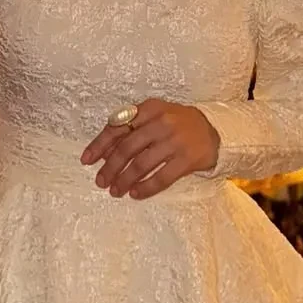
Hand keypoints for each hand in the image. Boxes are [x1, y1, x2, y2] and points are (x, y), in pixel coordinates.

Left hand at [81, 99, 219, 199]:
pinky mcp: (188, 159)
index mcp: (150, 108)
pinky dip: (146, 187)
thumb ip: (131, 127)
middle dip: (110, 167)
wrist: (215, 130)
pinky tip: (136, 193)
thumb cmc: (177, 124)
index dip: (99, 145)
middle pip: (128, 147)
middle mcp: (162, 122)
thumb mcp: (155, 116)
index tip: (87, 160)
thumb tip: (105, 152)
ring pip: (142, 163)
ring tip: (115, 191)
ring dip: (125, 179)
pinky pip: (162, 177)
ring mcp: (175, 141)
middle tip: (100, 181)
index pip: (118, 126)